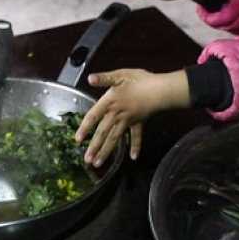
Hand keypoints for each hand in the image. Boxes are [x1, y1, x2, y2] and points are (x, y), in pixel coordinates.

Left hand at [74, 69, 189, 165]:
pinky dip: (135, 146)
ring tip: (98, 164)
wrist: (160, 90)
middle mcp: (117, 114)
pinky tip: (133, 157)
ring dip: (106, 151)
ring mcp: (128, 121)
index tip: (77, 140)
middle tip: (87, 160)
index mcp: (110, 102)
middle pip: (103, 133)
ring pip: (115, 138)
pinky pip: (136, 136)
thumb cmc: (140, 81)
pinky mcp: (139, 123)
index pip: (94, 116)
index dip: (85, 128)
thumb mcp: (121, 75)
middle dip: (94, 147)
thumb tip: (89, 78)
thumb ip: (104, 78)